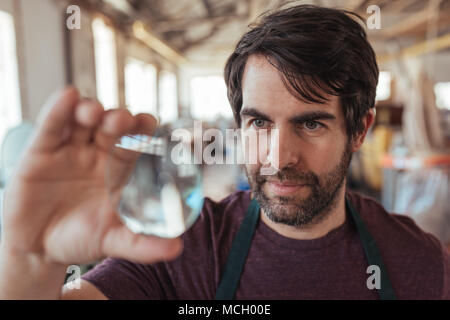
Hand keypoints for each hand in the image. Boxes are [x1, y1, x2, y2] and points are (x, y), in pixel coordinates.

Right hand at [1, 87, 181, 265]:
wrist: (39, 248)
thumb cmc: (81, 239)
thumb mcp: (113, 241)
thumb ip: (143, 244)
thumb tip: (177, 249)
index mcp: (119, 169)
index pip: (136, 141)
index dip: (143, 129)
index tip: (150, 123)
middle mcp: (98, 154)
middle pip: (111, 127)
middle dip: (118, 119)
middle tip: (124, 120)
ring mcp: (71, 149)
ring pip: (83, 120)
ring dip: (91, 110)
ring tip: (95, 113)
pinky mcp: (41, 151)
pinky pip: (52, 126)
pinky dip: (58, 110)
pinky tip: (68, 97)